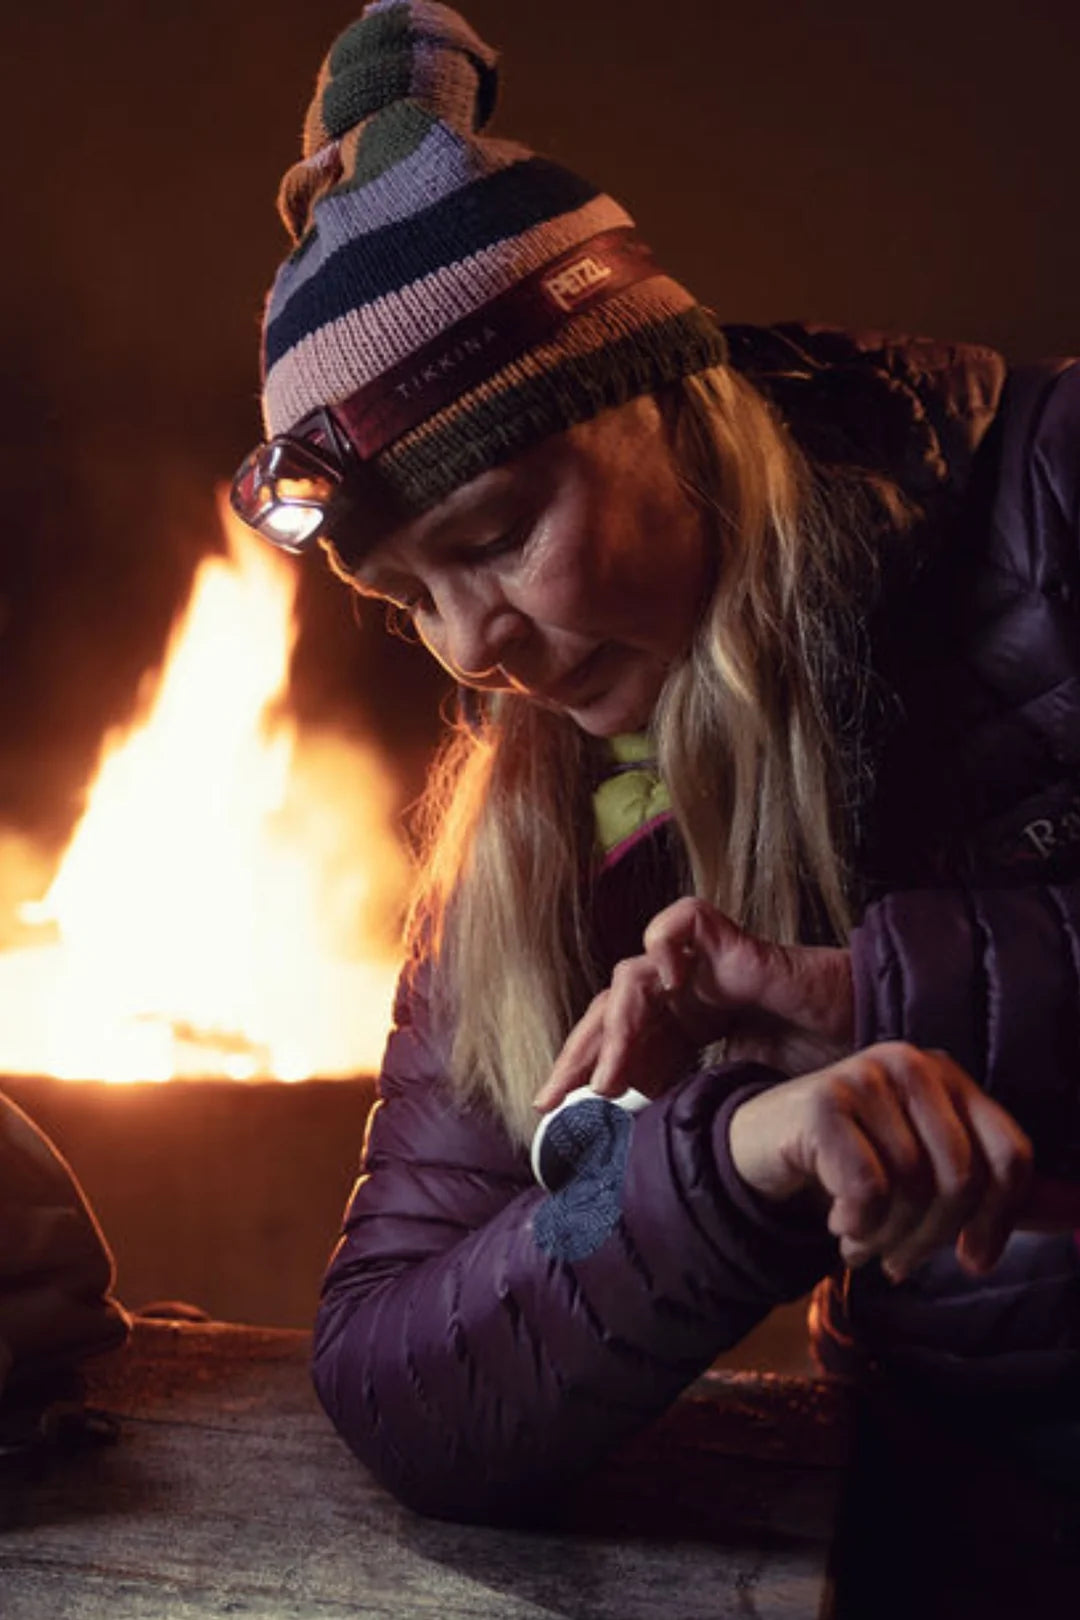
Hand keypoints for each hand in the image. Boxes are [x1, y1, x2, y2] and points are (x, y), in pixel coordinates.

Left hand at [532, 897, 854, 1112]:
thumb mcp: (741, 1101)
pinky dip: (664, 944)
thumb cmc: (818, 1075)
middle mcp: (684, 995)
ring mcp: (704, 966)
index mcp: (682, 1030)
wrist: (873, 1045)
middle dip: (579, 1054)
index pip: (616, 1044)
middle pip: (610, 1011)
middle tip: (553, 1099)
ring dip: (616, 1030)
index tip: (550, 1115)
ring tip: (612, 1080)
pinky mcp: (731, 941)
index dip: (581, 1073)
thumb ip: (696, 1109)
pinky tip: (666, 983)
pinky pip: (682, 923)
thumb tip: (642, 1156)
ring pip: (632, 978)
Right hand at [728, 1042, 1033, 1278]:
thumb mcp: (923, 1168)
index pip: (1011, 1155)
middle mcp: (915, 1065)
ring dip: (887, 1239)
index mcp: (951, 1078)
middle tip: (898, 1262)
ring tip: (861, 1244)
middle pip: (963, 1179)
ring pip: (914, 1188)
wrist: (756, 1143)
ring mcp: (868, 1075)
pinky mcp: (825, 1100)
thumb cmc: (851, 1161)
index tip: (971, 1261)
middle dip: (932, 1239)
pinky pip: (869, 1188)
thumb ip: (992, 1189)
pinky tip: (839, 1224)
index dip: (1000, 1221)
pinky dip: (858, 1225)